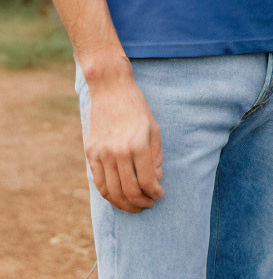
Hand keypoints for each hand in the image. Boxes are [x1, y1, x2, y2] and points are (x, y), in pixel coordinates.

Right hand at [84, 71, 164, 212]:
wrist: (111, 89)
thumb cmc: (137, 108)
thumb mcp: (154, 128)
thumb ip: (155, 156)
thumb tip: (155, 179)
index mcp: (137, 144)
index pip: (146, 180)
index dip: (154, 193)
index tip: (159, 195)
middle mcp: (118, 151)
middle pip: (129, 190)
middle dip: (141, 202)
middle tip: (148, 205)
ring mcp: (102, 153)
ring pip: (112, 191)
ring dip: (124, 204)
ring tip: (134, 206)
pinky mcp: (91, 153)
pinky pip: (98, 182)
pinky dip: (109, 194)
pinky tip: (118, 197)